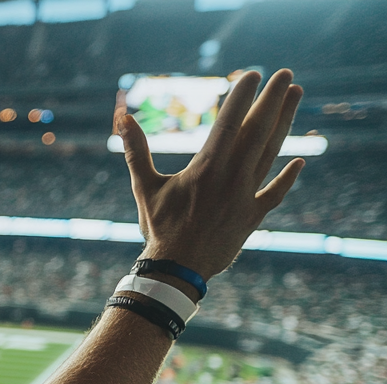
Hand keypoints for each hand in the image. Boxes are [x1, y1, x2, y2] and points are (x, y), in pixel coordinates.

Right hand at [119, 69, 304, 278]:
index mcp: (206, 167)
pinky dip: (287, 178)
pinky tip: (300, 161)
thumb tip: (123, 118)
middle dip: (274, 100)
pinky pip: (275, 193)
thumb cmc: (158, 227)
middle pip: (258, 130)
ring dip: (286, 123)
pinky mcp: (252, 216)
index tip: (254, 74)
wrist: (177, 269)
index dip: (242, 96)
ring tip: (297, 97)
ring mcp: (246, 196)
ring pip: (271, 153)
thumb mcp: (144, 186)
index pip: (229, 122)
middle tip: (286, 74)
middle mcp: (232, 177)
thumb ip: (136, 150)